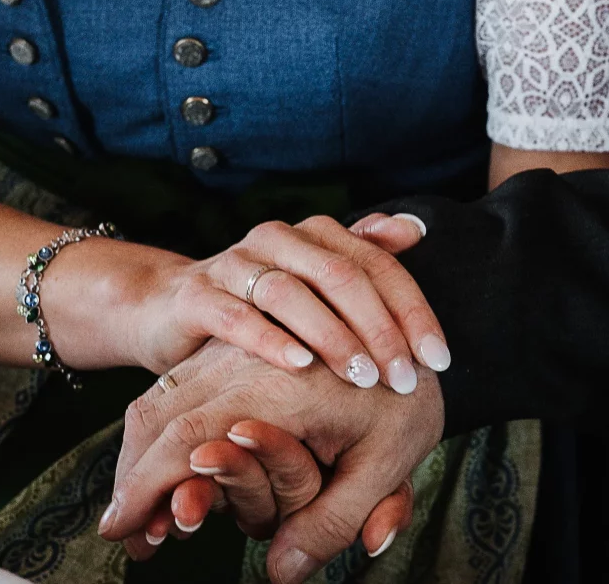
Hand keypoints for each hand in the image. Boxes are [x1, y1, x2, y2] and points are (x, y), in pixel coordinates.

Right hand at [96, 213, 446, 394]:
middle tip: (403, 379)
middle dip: (380, 330)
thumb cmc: (260, 305)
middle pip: (342, 276)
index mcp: (316, 235)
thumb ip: (362, 255)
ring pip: (292, 293)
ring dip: (333, 337)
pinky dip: (270, 340)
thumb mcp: (314, 281)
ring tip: (362, 377)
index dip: (413, 311)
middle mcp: (279, 239)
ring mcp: (234, 262)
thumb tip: (414, 229)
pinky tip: (301, 367)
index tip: (439, 360)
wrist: (169, 309)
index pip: (378, 266)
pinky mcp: (196, 294)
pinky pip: (235, 315)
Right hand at [100, 339, 443, 582]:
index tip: (122, 532)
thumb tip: (279, 573)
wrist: (409, 336)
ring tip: (136, 506)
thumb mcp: (389, 463)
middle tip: (123, 531)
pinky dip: (157, 426)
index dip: (147, 489)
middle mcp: (245, 359)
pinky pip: (177, 382)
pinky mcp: (235, 345)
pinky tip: (157, 464)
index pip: (189, 439)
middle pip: (160, 416)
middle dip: (132, 477)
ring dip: (138, 452)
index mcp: (278, 388)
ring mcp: (236, 347)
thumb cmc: (406, 399)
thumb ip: (335, 520)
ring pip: (161, 396)